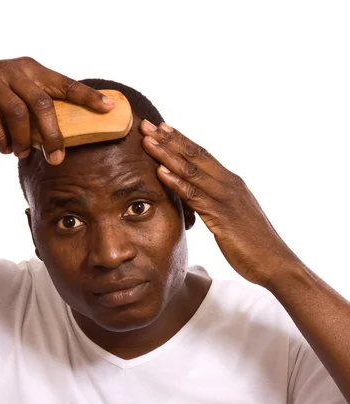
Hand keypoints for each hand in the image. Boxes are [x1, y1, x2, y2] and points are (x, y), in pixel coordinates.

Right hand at [0, 57, 114, 163]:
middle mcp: (14, 70)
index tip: (108, 108)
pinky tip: (4, 148)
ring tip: (23, 153)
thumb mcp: (17, 94)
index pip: (65, 84)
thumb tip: (64, 138)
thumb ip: (37, 108)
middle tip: (56, 158)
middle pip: (42, 103)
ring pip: (18, 113)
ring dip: (24, 140)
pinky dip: (1, 139)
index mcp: (31, 70)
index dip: (87, 96)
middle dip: (53, 135)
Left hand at [140, 119, 299, 287]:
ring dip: (167, 155)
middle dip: (169, 139)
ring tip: (147, 141)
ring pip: (192, 171)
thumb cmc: (253, 244)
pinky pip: (195, 196)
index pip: (202, 155)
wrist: (274, 262)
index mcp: (232, 183)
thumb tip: (199, 200)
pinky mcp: (222, 216)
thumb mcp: (232, 217)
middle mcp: (229, 184)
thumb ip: (216, 204)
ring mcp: (226, 199)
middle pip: (195, 155)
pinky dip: (177, 183)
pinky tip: (160, 173)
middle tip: (147, 125)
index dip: (181, 140)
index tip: (162, 127)